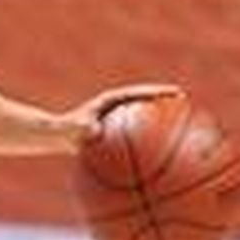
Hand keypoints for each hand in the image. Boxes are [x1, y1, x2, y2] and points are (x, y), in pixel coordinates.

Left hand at [62, 84, 185, 148]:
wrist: (57, 136)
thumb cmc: (64, 132)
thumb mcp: (74, 128)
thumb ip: (83, 128)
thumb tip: (94, 130)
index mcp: (108, 101)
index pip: (135, 94)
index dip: (154, 92)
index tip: (173, 92)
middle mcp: (114, 106)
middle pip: (142, 98)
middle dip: (161, 97)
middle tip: (182, 96)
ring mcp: (116, 116)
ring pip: (140, 113)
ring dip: (157, 114)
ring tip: (180, 118)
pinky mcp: (115, 129)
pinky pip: (135, 131)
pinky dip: (147, 135)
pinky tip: (161, 147)